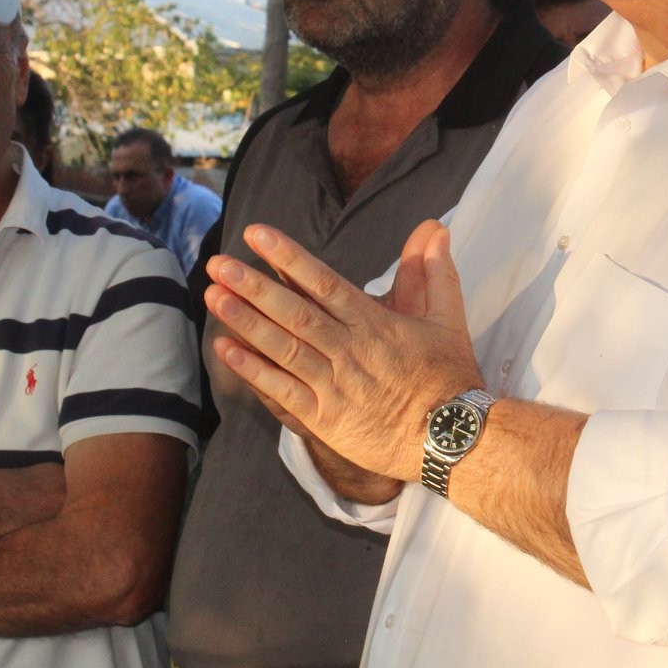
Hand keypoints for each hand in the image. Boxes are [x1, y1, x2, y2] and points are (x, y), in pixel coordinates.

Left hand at [205, 220, 482, 482]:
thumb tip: (435, 227)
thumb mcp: (447, 319)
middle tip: (219, 264)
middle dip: (253, 286)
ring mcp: (334, 385)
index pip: (322, 282)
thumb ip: (434, 271)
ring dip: (245, 321)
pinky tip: (225, 349)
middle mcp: (348, 349)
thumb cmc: (449, 378)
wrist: (453, 439)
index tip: (258, 235)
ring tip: (213, 296)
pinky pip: (282, 390)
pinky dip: (253, 370)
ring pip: (283, 347)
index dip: (288, 257)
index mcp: (373, 322)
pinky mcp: (326, 419)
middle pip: (294, 312)